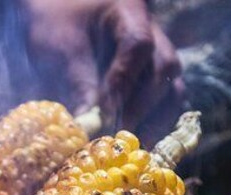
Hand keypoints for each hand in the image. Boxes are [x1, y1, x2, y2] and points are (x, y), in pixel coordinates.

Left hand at [21, 0, 183, 130]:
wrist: (58, 22)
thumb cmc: (57, 27)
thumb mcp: (60, 49)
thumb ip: (77, 83)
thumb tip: (88, 129)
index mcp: (129, 12)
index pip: (138, 44)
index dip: (124, 80)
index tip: (105, 111)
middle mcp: (154, 34)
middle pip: (164, 69)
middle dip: (141, 106)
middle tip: (117, 134)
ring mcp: (160, 58)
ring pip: (173, 89)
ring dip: (156, 120)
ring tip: (134, 145)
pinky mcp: (157, 83)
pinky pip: (168, 105)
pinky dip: (156, 125)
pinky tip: (138, 144)